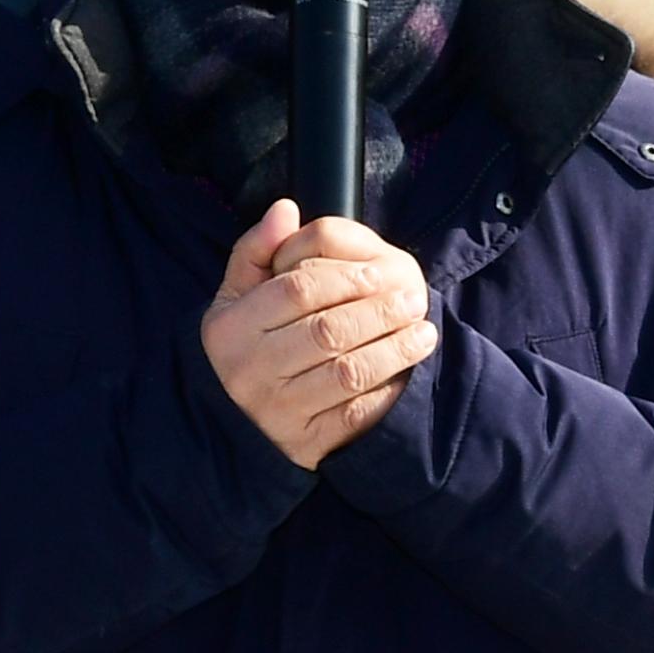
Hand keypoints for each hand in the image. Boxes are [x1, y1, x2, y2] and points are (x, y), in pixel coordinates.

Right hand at [201, 200, 438, 470]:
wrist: (231, 423)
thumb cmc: (244, 344)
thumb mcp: (236, 295)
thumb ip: (258, 249)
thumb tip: (286, 209)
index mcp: (231, 329)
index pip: (297, 290)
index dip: (345, 277)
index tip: (380, 272)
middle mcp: (250, 372)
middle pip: (327, 331)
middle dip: (379, 311)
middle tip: (413, 298)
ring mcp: (276, 411)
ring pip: (348, 373)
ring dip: (394, 350)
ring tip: (422, 332)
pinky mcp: (304, 444)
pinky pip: (355, 415)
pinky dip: (386, 392)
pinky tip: (406, 372)